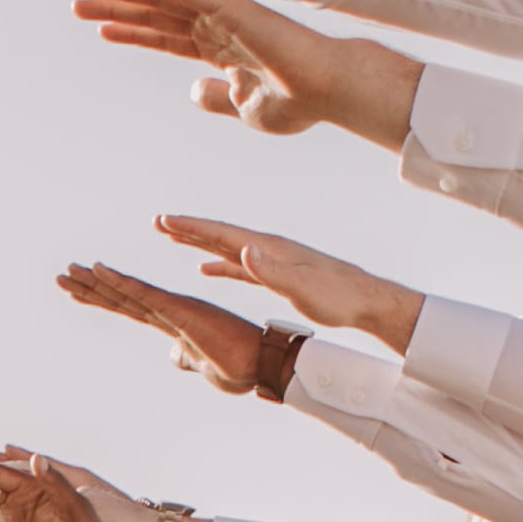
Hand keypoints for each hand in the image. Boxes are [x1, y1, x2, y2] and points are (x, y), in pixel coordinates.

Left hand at [58, 261, 266, 388]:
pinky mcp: (181, 311)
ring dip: (95, 282)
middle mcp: (169, 311)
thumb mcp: (203, 366)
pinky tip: (98, 270)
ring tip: (68, 271)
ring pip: (126, 292)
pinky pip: (144, 294)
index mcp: (173, 322)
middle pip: (121, 297)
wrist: (261, 365)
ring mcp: (174, 309)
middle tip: (62, 276)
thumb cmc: (238, 366)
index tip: (78, 292)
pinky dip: (120, 281)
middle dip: (90, 287)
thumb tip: (173, 357)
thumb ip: (186, 358)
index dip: (103, 300)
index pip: (130, 308)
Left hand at [74, 0, 423, 148]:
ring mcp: (223, 13)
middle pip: (155, 12)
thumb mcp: (247, 109)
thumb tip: (194, 91)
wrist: (326, 93)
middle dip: (117, 7)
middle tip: (78, 1)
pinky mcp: (231, 6)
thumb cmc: (296, 103)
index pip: (165, 35)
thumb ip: (219, 97)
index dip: (133, 31)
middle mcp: (217, 25)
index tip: (101, 28)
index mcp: (219, 48)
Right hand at [154, 211, 415, 344]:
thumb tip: (244, 251)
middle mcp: (267, 249)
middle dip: (188, 229)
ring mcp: (271, 260)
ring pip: (226, 249)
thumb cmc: (336, 297)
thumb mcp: (303, 287)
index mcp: (269, 249)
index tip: (164, 221)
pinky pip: (239, 267)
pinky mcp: (277, 274)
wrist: (364, 300)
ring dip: (199, 243)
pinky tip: (207, 268)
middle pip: (219, 236)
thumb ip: (271, 271)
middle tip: (158, 222)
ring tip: (174, 238)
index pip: (222, 234)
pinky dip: (219, 265)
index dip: (192, 228)